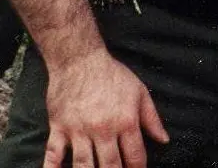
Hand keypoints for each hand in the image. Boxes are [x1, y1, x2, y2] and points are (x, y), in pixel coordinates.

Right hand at [43, 48, 168, 167]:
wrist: (80, 60)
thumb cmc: (112, 75)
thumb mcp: (139, 92)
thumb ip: (152, 118)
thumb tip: (164, 139)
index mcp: (126, 121)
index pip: (135, 156)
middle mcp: (103, 129)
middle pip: (110, 166)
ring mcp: (79, 131)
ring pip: (84, 166)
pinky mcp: (58, 130)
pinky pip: (52, 156)